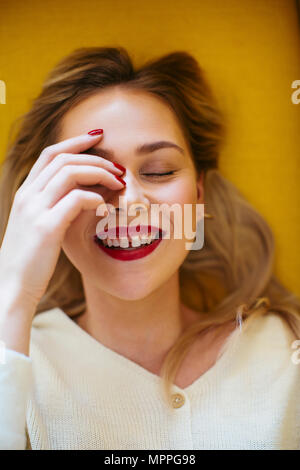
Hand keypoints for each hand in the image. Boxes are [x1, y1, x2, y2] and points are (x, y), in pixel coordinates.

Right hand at [0, 130, 125, 310]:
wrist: (12, 285)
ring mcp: (35, 209)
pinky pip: (75, 199)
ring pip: (70, 173)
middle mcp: (28, 195)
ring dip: (100, 173)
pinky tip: (104, 207)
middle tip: (118, 168)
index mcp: (25, 193)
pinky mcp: (46, 227)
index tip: (98, 137)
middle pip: (63, 159)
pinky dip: (95, 198)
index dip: (75, 141)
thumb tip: (87, 193)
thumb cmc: (30, 258)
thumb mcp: (38, 225)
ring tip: (118, 183)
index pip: (50, 154)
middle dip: (95, 158)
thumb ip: (55, 206)